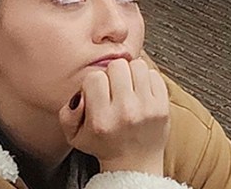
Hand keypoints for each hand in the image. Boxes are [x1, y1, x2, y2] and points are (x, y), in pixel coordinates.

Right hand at [59, 54, 169, 175]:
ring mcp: (147, 108)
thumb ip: (67, 114)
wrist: (134, 165)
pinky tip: (141, 92)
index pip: (95, 77)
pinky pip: (155, 74)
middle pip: (117, 66)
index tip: (97, 93)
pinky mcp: (163, 106)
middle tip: (113, 88)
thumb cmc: (105, 146)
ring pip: (138, 65)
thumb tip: (80, 95)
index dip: (93, 83)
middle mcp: (126, 112)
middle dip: (113, 75)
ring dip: (131, 74)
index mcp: (102, 120)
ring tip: (127, 88)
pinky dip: (147, 80)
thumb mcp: (75, 137)